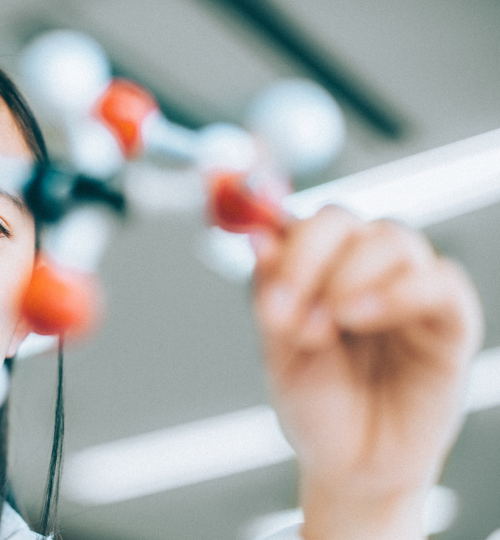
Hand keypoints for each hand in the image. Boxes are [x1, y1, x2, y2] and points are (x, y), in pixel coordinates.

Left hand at [252, 206, 482, 539]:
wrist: (352, 468)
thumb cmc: (317, 407)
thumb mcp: (279, 354)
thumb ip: (271, 295)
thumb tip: (257, 236)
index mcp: (319, 270)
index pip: (304, 223)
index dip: (284, 245)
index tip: (268, 291)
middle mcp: (364, 269)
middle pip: (344, 221)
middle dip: (310, 257)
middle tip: (291, 311)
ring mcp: (408, 291)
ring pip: (393, 240)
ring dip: (350, 275)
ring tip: (326, 326)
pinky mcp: (450, 322)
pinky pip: (441, 282)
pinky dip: (398, 291)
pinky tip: (362, 317)